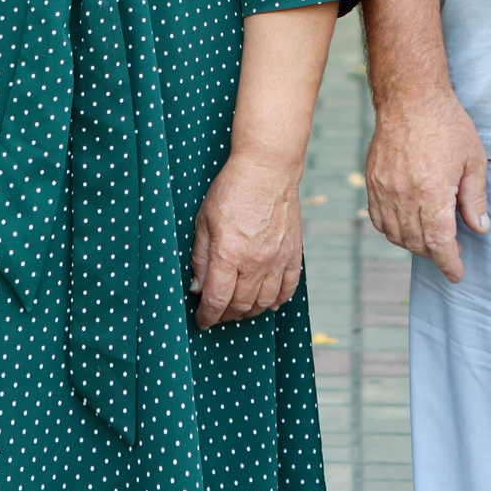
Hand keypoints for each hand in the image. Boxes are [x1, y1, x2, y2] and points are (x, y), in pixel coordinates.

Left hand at [191, 154, 304, 328]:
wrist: (267, 169)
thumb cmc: (232, 189)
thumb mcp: (204, 221)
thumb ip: (200, 257)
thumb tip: (198, 287)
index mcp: (228, 254)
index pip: (217, 299)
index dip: (208, 316)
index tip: (203, 321)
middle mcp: (255, 262)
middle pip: (241, 304)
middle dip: (226, 315)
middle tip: (218, 313)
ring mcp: (277, 259)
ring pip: (265, 301)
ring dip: (250, 311)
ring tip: (240, 309)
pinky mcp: (293, 254)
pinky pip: (288, 288)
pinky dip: (278, 300)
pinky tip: (268, 301)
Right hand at [364, 90, 488, 282]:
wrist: (410, 97)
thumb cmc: (447, 124)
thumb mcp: (474, 160)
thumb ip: (476, 199)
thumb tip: (480, 229)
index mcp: (432, 193)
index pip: (440, 243)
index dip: (449, 264)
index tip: (457, 274)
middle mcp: (405, 196)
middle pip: (417, 243)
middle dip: (435, 255)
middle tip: (450, 252)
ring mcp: (384, 189)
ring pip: (396, 235)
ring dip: (414, 245)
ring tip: (430, 239)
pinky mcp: (372, 181)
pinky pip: (378, 219)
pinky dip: (392, 230)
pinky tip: (406, 226)